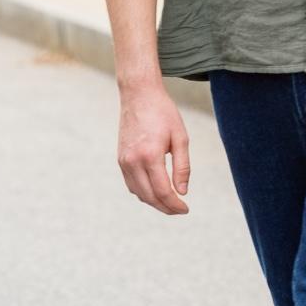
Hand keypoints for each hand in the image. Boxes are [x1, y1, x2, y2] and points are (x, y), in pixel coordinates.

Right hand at [117, 81, 190, 215]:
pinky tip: (156, 191)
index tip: (186, 209)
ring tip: (170, 202)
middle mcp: (132, 161)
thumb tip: (182, 192)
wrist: (139, 96)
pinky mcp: (120, 159)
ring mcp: (123, 161)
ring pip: (138, 193)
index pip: (162, 191)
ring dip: (154, 202)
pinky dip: (143, 192)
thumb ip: (182, 167)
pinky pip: (131, 184)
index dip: (174, 205)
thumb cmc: (163, 114)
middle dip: (165, 207)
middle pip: (149, 196)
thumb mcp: (180, 138)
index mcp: (149, 155)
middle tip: (180, 210)